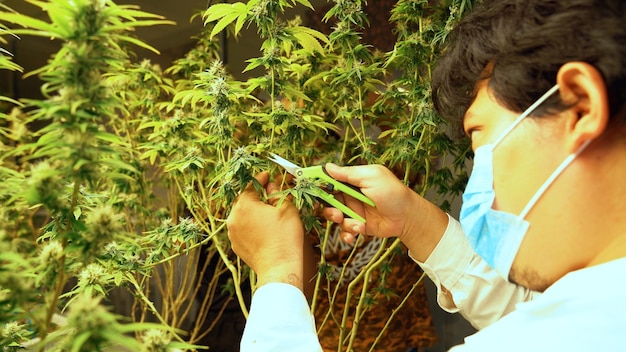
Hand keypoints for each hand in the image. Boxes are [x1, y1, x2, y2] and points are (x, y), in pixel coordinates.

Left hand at [227, 172, 304, 290]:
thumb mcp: (286, 208)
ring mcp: (232, 233)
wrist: (278, 267)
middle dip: (254, 194)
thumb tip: (270, 186)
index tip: (268, 175)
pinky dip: (249, 224)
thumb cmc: (285, 236)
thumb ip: (276, 193)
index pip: (251, 185)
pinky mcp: (236, 245)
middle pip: (243, 199)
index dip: (261, 178)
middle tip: (267, 191)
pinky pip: (241, 228)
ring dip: (251, 210)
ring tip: (265, 210)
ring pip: (241, 214)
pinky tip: (261, 226)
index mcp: (244, 205)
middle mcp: (233, 217)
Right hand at [322, 163, 448, 260]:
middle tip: (338, 213)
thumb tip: (328, 167)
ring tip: (355, 224)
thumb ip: (348, 173)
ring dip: (342, 222)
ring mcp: (353, 211)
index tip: (307, 186)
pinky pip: (344, 230)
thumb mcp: (371, 177)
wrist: (408, 217)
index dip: (317, 183)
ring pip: (334, 217)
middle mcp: (350, 195)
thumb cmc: (393, 193)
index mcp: (352, 180)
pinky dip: (347, 234)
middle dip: (330, 208)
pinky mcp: (357, 225)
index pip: (329, 179)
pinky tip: (356, 233)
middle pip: (327, 200)